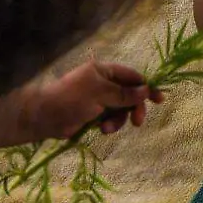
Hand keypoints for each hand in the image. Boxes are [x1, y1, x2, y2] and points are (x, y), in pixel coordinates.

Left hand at [16, 60, 163, 140]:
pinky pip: (110, 119)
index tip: (159, 100)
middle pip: (129, 95)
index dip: (146, 87)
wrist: (44, 117)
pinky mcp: (93, 115)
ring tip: (106, 129)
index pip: (132, 76)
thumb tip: (145, 90)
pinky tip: (101, 131)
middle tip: (137, 122)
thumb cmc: (71, 99)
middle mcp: (102, 83)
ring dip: (118, 120)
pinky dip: (109, 125)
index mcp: (104, 71)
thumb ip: (124, 93)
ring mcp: (98, 100)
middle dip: (133, 108)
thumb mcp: (100, 93)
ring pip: (120, 110)